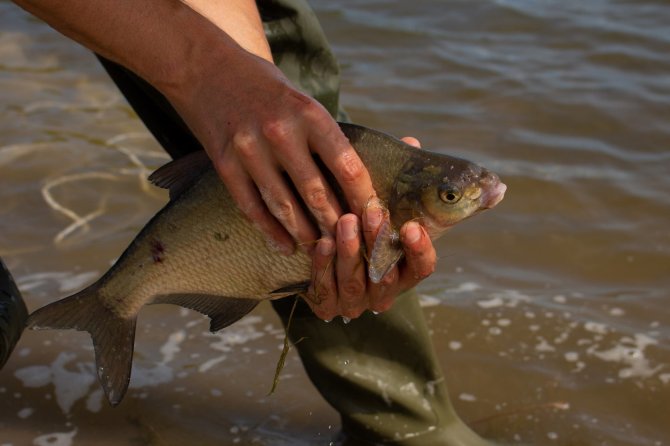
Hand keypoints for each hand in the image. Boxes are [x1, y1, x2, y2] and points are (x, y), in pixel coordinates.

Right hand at [166, 49, 374, 254]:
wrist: (208, 69)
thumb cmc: (268, 90)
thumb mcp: (304, 102)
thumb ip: (328, 139)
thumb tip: (359, 184)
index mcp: (310, 114)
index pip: (347, 167)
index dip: (364, 198)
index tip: (374, 218)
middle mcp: (280, 132)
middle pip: (316, 193)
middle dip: (336, 224)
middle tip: (350, 244)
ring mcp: (249, 149)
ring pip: (284, 206)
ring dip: (305, 233)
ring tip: (320, 248)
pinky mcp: (224, 163)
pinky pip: (251, 207)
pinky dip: (270, 231)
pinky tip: (284, 246)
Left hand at [304, 138, 437, 320]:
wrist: (311, 251)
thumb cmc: (353, 222)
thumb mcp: (376, 203)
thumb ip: (395, 181)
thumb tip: (411, 143)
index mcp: (404, 271)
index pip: (423, 268)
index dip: (420, 250)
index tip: (411, 226)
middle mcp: (384, 292)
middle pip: (387, 277)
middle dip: (378, 243)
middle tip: (372, 214)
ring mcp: (355, 303)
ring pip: (356, 285)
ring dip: (350, 253)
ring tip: (344, 222)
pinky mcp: (326, 307)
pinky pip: (326, 291)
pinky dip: (323, 267)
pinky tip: (321, 243)